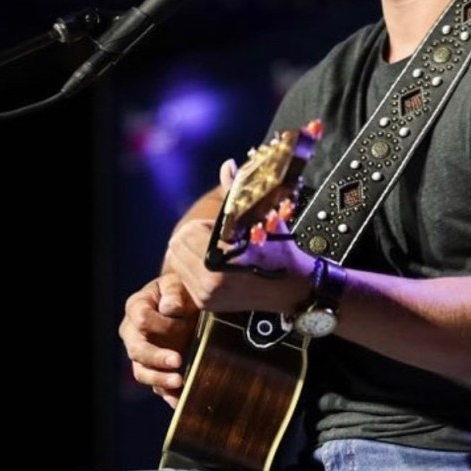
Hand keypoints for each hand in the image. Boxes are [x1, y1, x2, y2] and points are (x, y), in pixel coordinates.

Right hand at [118, 272, 198, 408]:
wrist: (186, 303)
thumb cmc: (179, 291)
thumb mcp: (177, 284)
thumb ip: (173, 292)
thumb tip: (170, 308)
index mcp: (136, 307)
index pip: (141, 318)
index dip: (161, 322)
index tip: (183, 321)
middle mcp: (133, 333)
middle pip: (137, 349)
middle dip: (157, 357)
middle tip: (178, 361)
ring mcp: (141, 354)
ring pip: (142, 372)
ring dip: (160, 379)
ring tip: (179, 382)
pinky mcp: (154, 369)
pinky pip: (156, 386)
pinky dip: (167, 394)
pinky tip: (180, 400)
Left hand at [164, 159, 313, 315]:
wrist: (294, 289)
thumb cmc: (280, 253)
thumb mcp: (258, 219)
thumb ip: (236, 192)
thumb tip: (227, 166)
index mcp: (219, 262)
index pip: (189, 232)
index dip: (204, 224)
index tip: (221, 227)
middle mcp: (208, 283)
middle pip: (177, 246)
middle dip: (193, 235)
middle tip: (215, 235)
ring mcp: (205, 297)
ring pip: (177, 260)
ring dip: (191, 249)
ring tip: (215, 248)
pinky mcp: (205, 304)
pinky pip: (184, 276)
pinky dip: (193, 264)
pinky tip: (213, 262)